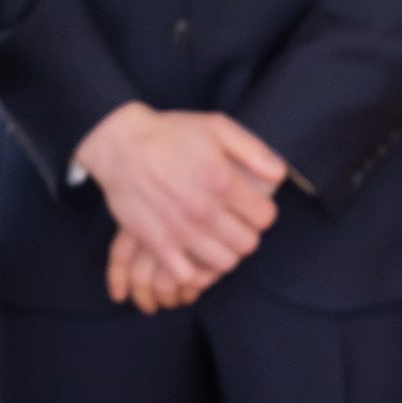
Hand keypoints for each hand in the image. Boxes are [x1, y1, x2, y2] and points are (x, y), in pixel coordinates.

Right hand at [74, 102, 286, 296]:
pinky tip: (196, 254)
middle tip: (237, 223)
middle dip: (247, 234)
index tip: (253, 207)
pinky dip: (197, 271)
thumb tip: (280, 175)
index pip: (265, 218)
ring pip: (224, 263)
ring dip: (226, 253)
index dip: (263, 212)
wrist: (121, 147)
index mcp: (223, 182)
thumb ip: (254, 150)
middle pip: (248, 244)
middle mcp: (204, 210)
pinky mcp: (158, 243)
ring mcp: (180, 230)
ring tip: (219, 238)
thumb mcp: (218, 127)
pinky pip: (189, 275)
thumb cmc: (171, 133)